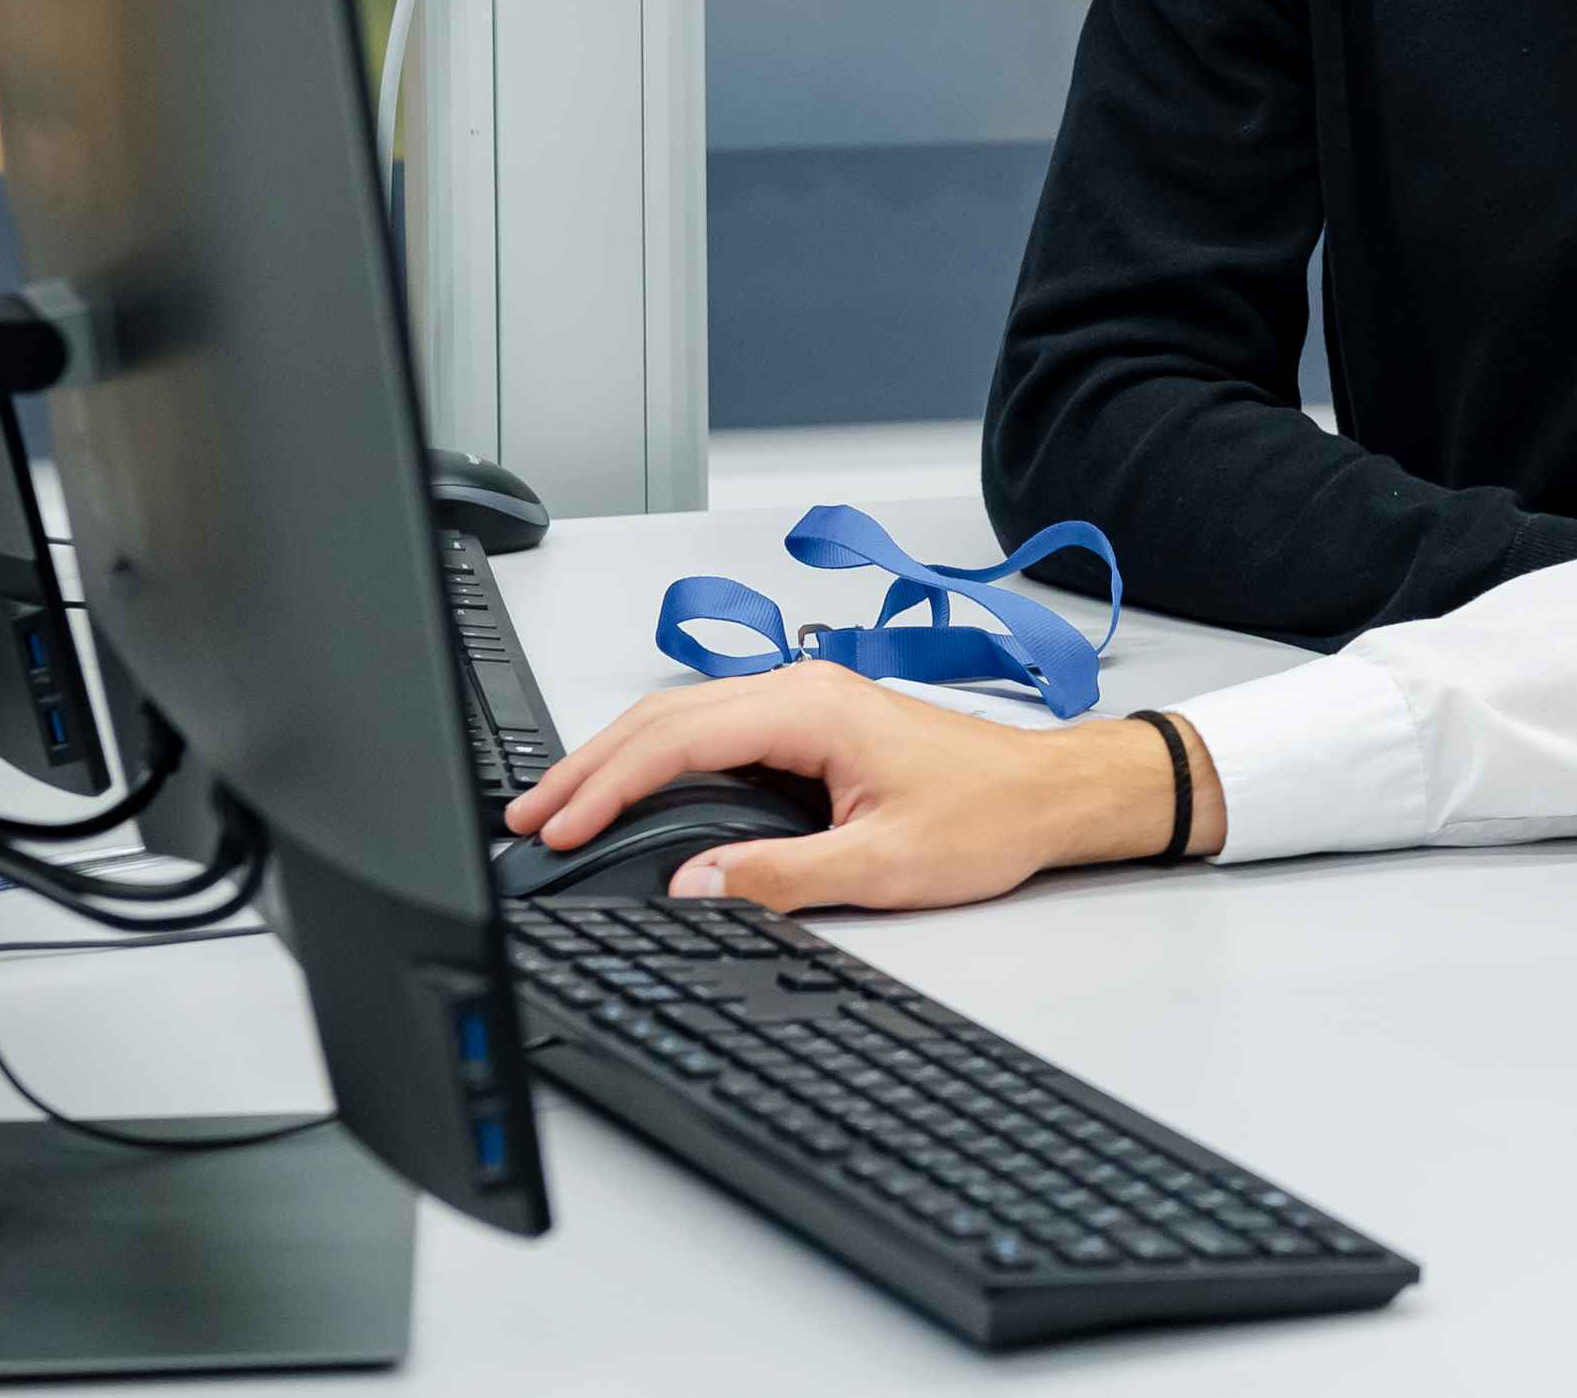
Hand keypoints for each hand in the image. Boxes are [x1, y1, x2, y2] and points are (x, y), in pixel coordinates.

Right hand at [500, 665, 1218, 912]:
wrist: (1049, 794)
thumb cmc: (987, 815)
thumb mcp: (881, 864)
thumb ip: (780, 876)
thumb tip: (694, 885)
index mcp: (810, 709)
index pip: (678, 737)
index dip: (607, 784)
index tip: (558, 825)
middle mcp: (800, 690)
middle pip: (666, 717)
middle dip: (588, 766)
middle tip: (528, 816)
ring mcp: (804, 703)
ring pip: (684, 719)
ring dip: (617, 760)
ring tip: (559, 806)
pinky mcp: (810, 726)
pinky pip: (713, 732)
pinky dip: (658, 759)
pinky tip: (631, 792)